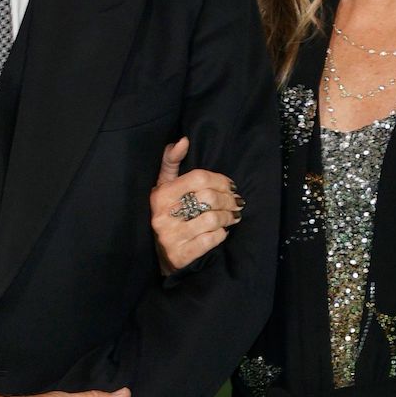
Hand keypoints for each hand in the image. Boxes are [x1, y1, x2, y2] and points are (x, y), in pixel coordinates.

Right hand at [150, 135, 243, 274]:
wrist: (158, 255)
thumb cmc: (166, 214)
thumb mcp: (163, 187)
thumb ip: (171, 162)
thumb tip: (183, 140)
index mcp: (160, 195)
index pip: (199, 178)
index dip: (220, 180)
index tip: (230, 186)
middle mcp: (163, 215)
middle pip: (208, 198)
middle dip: (229, 200)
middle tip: (237, 202)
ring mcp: (170, 237)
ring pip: (212, 220)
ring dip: (228, 217)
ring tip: (233, 216)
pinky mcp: (180, 256)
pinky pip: (210, 240)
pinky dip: (221, 235)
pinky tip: (222, 232)